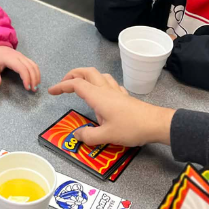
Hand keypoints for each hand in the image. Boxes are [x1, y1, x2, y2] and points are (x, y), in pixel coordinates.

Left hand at [0, 45, 39, 91]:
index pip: (22, 69)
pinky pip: (33, 64)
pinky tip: (36, 79)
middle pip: (30, 68)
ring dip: (37, 76)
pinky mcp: (24, 58)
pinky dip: (36, 72)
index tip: (27, 88)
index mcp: (11, 59)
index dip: (26, 78)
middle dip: (34, 79)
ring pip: (34, 65)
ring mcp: (23, 56)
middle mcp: (19, 57)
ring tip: (36, 86)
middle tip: (34, 90)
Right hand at [48, 69, 173, 146]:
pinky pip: (110, 84)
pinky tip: (102, 93)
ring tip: (80, 85)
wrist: (156, 124)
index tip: (52, 92)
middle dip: (73, 74)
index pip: (76, 85)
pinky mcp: (125, 97)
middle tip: (64, 83)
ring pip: (100, 75)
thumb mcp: (106, 136)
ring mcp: (117, 92)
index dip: (62, 86)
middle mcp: (106, 90)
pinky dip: (101, 84)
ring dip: (87, 76)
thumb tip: (76, 135)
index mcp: (98, 97)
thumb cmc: (131, 128)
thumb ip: (88, 136)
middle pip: (87, 73)